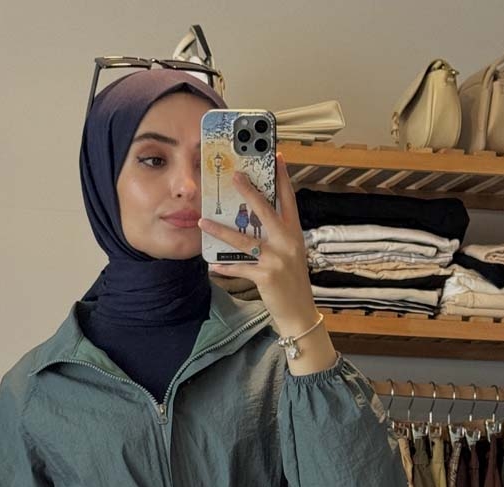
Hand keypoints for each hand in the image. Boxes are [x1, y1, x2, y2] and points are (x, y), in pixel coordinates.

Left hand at [197, 151, 316, 329]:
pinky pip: (240, 268)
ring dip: (221, 230)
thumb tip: (255, 218)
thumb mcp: (290, 253)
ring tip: (203, 222)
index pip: (289, 199)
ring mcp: (277, 259)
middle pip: (266, 211)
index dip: (283, 178)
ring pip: (244, 240)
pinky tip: (213, 266)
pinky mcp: (266, 276)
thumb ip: (277, 235)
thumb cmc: (292, 281)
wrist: (300, 312)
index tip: (276, 157)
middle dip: (250, 192)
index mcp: (294, 233)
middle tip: (235, 177)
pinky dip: (226, 267)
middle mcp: (288, 242)